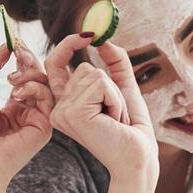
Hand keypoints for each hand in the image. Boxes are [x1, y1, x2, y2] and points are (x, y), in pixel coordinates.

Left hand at [0, 41, 55, 189]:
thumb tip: (3, 44)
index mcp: (14, 106)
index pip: (25, 77)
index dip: (22, 58)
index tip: (15, 42)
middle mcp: (28, 112)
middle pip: (38, 78)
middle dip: (29, 60)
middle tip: (19, 49)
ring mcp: (38, 119)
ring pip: (45, 85)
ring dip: (30, 75)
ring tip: (11, 80)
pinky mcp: (45, 127)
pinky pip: (47, 99)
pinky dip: (34, 89)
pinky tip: (17, 94)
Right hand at [45, 34, 157, 178]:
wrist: (138, 158)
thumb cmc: (131, 130)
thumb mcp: (123, 88)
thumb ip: (115, 62)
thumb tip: (104, 38)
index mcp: (65, 104)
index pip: (55, 65)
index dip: (68, 45)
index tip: (89, 34)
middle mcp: (58, 108)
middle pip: (85, 68)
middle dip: (110, 86)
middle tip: (115, 114)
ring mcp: (63, 111)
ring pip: (94, 74)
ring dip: (115, 95)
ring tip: (114, 119)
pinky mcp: (73, 113)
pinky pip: (101, 83)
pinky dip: (116, 99)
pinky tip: (113, 120)